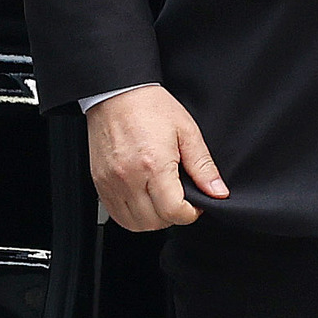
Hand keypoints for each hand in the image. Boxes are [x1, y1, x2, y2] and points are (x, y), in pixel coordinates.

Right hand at [86, 84, 228, 230]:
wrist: (117, 93)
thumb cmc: (150, 106)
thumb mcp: (187, 131)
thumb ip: (203, 166)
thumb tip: (217, 192)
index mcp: (153, 165)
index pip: (173, 212)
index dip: (191, 213)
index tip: (195, 203)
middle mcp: (129, 178)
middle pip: (154, 222)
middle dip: (173, 216)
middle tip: (180, 199)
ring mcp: (110, 183)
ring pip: (134, 224)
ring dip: (153, 219)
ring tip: (161, 200)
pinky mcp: (99, 183)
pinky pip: (117, 215)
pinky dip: (133, 215)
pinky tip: (143, 199)